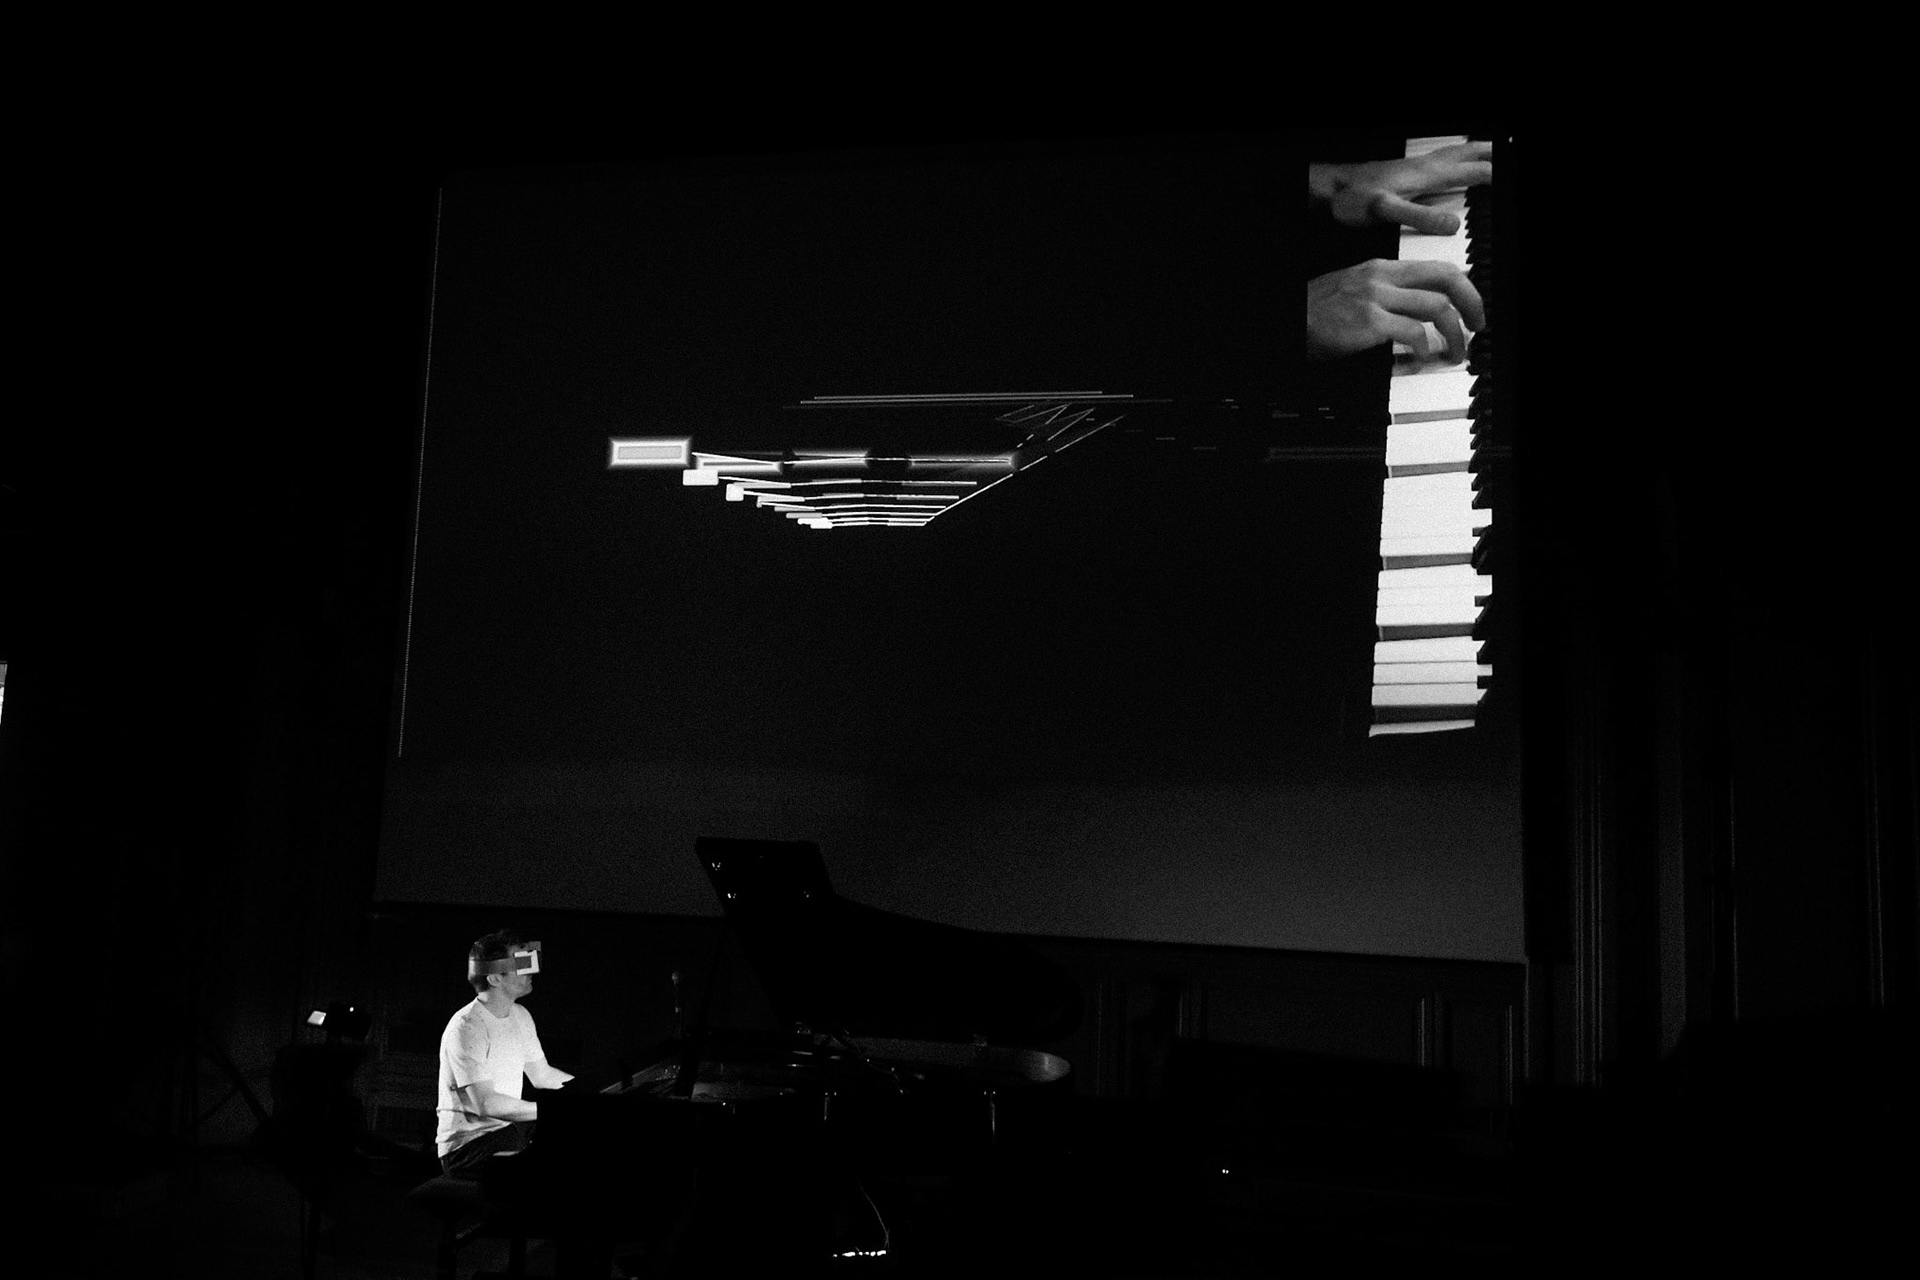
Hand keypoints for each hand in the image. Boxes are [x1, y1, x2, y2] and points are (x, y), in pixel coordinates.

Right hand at [1306, 258, 1483, 362]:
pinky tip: (1422, 358)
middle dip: (1471, 303)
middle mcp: (1382, 277)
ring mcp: (1376, 298)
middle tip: (1476, 325)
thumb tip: (1418, 311)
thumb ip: (1387, 294)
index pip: (1436, 268)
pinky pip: (1413, 333)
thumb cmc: (1316, 312)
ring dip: (1455, 334)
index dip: (1463, 288)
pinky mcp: (1369, 322)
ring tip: (1454, 353)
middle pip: (1446, 279)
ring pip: (1436, 308)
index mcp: (1381, 268)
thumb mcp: (1355, 290)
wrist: (1289, 320)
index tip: (1470, 308)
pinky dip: (1425, 349)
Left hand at [1310, 142, 1491, 235]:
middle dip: (1491, 153)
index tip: (1510, 180)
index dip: (1496, 175)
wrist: (1330, 189)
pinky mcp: (1405, 172)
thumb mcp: (1386, 211)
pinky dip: (1457, 160)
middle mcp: (1424, 167)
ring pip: (1454, 153)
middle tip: (1508, 153)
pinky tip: (1453, 168)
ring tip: (1492, 154)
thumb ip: (1419, 216)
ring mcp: (1415, 168)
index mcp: (1426, 175)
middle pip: (1467, 153)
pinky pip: (1441, 161)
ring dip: (1476, 152)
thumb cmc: (1352, 200)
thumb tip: (1453, 224)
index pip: (1473, 171)